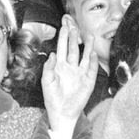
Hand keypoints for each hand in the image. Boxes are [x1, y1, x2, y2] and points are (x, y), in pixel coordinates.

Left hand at [41, 15, 97, 135]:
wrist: (62, 113)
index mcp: (59, 67)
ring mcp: (80, 73)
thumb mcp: (46, 83)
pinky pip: (92, 68)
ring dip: (87, 45)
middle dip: (74, 36)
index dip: (63, 37)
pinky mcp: (88, 80)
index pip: (62, 48)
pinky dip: (92, 60)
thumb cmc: (52, 99)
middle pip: (74, 48)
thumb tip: (52, 54)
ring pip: (85, 55)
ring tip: (88, 34)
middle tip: (74, 25)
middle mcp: (71, 67)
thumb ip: (48, 68)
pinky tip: (92, 52)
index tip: (64, 26)